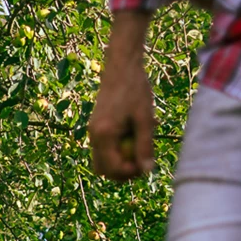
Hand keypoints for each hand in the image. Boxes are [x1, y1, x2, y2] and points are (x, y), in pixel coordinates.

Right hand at [88, 11, 154, 180]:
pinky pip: (106, 148)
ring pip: (104, 160)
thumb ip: (144, 146)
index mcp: (104, 135)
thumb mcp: (144, 119)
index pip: (112, 168)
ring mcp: (93, 131)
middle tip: (143, 163)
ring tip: (140, 148)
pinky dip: (119, 149)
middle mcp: (94, 136)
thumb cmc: (135, 89)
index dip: (129, 173)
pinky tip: (135, 135)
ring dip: (121, 161)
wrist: (121, 67)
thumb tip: (147, 171)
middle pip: (104, 169)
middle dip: (123, 172)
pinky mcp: (97, 126)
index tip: (146, 166)